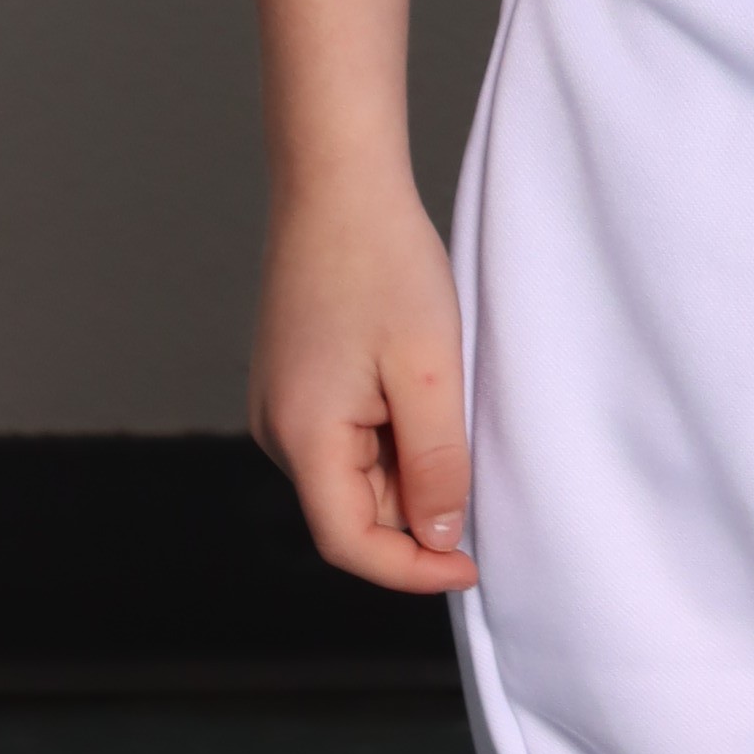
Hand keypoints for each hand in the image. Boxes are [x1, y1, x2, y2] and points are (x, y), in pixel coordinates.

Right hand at [253, 175, 480, 596]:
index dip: (412, 570)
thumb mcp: (430, 372)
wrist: (335, 183)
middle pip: (352, 511)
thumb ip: (437, 463)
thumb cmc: (383, 265)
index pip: (350, 543)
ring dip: (407, 468)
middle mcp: (276, 431)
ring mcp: (280, 405)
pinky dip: (390, 436)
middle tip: (477, 467)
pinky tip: (421, 391)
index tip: (471, 568)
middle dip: (417, 511)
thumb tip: (440, 538)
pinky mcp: (293, 382)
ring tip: (448, 407)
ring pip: (352, 474)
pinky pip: (345, 437)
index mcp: (302, 437)